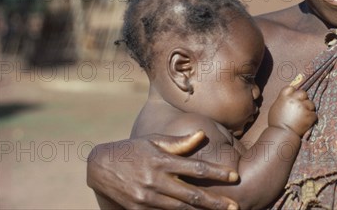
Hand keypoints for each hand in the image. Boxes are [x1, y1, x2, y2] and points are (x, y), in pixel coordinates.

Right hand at [86, 131, 238, 208]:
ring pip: (180, 209)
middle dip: (215, 201)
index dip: (217, 173)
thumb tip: (202, 134)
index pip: (196, 168)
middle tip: (235, 206)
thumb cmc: (134, 149)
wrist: (100, 166)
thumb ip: (179, 142)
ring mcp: (146, 198)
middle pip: (192, 194)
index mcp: (162, 161)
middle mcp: (155, 180)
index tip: (234, 176)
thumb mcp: (154, 141)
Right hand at [268, 86, 316, 136]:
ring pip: (311, 104)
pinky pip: (314, 114)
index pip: (291, 88)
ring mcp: (303, 107)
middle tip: (301, 107)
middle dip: (303, 99)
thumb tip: (288, 97)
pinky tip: (305, 122)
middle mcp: (294, 100)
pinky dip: (311, 118)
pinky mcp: (309, 115)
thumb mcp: (275, 107)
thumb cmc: (276, 123)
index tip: (294, 99)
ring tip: (303, 117)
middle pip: (303, 93)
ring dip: (308, 109)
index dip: (293, 93)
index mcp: (284, 97)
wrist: (282, 135)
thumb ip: (283, 100)